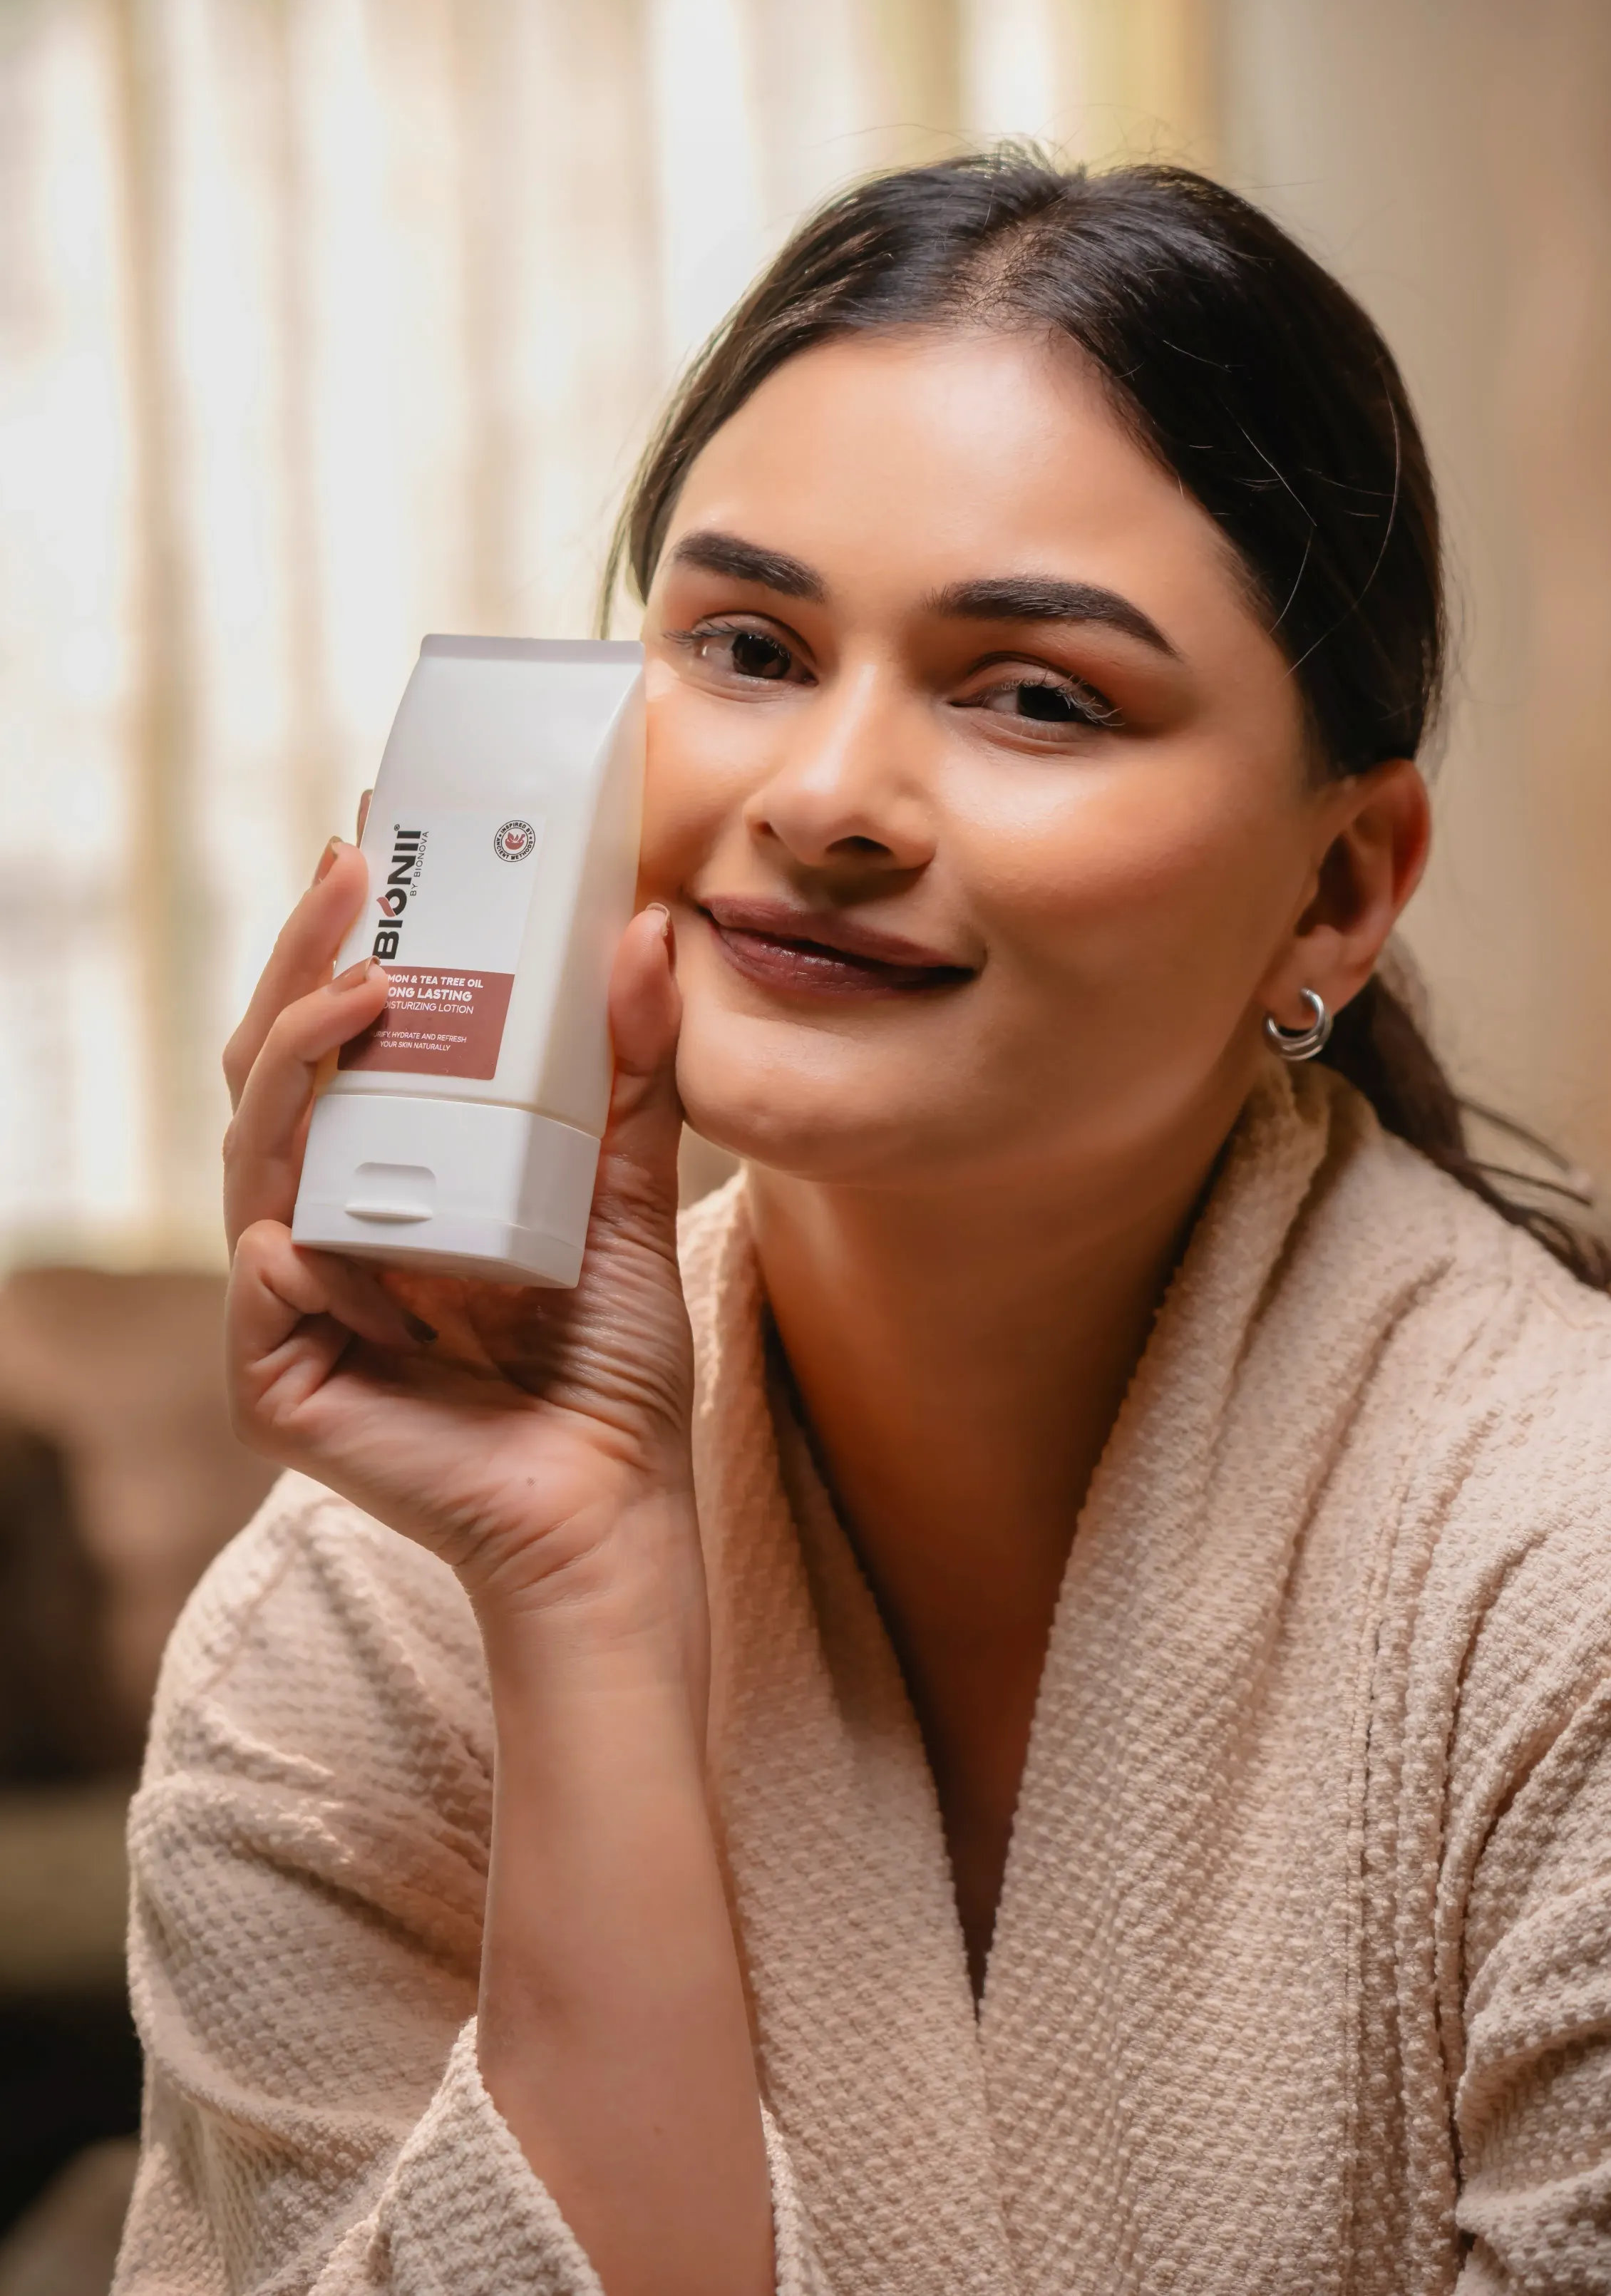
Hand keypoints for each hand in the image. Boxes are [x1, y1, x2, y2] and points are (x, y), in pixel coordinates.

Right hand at [221, 832, 701, 1657]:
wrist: (613, 1506)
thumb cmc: (608, 1362)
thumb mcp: (623, 1191)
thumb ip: (629, 1073)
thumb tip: (647, 931)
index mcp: (384, 1178)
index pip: (336, 1045)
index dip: (333, 944)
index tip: (370, 841)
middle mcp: (320, 1227)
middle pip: (272, 1075)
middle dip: (297, 963)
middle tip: (350, 870)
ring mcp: (289, 1304)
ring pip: (253, 1157)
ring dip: (294, 1062)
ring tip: (361, 988)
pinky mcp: (277, 1383)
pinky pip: (264, 1288)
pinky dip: (291, 1238)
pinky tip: (316, 1210)